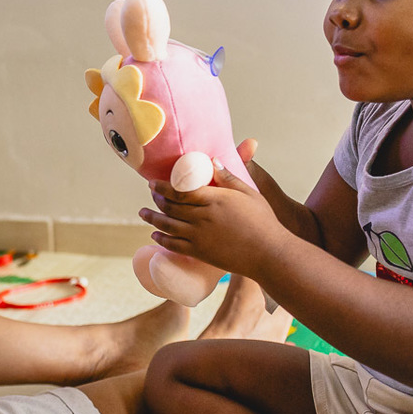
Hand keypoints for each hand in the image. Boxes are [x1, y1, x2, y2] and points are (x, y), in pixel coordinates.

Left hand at [140, 158, 289, 278]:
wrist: (269, 253)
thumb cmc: (263, 221)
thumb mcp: (249, 194)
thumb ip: (228, 177)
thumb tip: (212, 160)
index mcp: (214, 200)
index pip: (180, 190)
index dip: (162, 186)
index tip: (153, 183)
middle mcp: (202, 217)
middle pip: (170, 206)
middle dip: (157, 199)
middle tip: (151, 195)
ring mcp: (199, 236)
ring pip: (167, 225)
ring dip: (152, 218)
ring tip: (143, 213)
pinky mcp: (199, 252)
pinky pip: (173, 244)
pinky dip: (161, 239)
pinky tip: (155, 234)